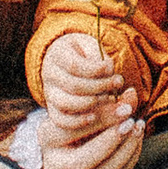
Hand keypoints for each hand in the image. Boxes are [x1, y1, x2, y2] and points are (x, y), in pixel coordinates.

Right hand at [40, 23, 134, 142]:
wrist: (67, 63)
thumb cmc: (84, 54)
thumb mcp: (91, 46)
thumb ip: (99, 58)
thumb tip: (108, 73)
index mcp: (57, 54)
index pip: (75, 65)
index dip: (96, 70)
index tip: (110, 68)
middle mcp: (50, 74)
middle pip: (74, 86)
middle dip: (100, 87)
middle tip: (117, 83)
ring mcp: (50, 93)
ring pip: (66, 104)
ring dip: (91, 104)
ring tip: (109, 98)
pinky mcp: (53, 109)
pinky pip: (61, 121)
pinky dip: (78, 122)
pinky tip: (94, 117)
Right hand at [40, 111, 144, 168]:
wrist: (84, 142)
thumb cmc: (86, 118)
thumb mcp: (93, 106)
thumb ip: (111, 101)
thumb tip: (132, 94)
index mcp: (47, 138)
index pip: (70, 131)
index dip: (99, 120)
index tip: (123, 108)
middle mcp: (54, 164)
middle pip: (81, 162)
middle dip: (110, 142)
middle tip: (130, 121)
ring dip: (125, 150)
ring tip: (137, 127)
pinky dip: (130, 158)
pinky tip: (137, 138)